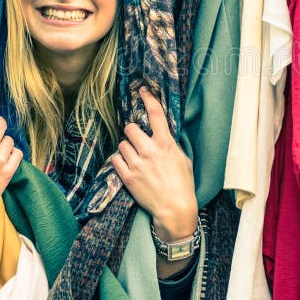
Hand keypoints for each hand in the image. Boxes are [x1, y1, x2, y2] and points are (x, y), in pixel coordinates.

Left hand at [111, 87, 197, 241]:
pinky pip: (115, 159)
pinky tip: (127, 165)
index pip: (156, 114)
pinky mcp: (128, 177)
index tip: (142, 90)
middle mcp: (150, 151)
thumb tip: (162, 134)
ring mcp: (137, 164)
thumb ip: (171, 145)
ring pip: (122, 144)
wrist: (174, 208)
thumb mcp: (183, 159)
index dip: (148, 98)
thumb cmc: (183, 184)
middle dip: (133, 132)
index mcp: (166, 144)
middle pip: (131, 128)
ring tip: (134, 157)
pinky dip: (119, 161)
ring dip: (127, 148)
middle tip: (137, 139)